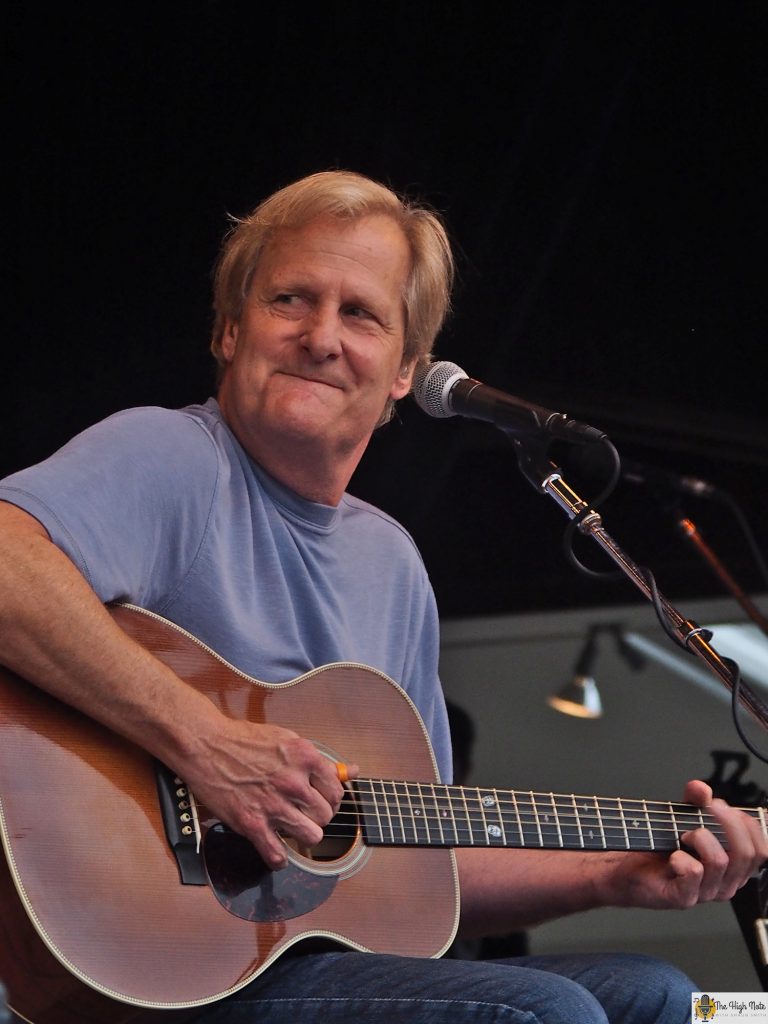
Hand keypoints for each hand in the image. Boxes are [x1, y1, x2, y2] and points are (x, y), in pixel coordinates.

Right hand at [179, 715, 356, 870]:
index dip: (329, 798)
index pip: (337, 791)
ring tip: (292, 828)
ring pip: (311, 837)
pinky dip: (278, 859)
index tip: (320, 800)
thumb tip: (353, 771)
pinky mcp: (252, 823)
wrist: (206, 745)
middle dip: (316, 816)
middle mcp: (294, 782)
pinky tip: (275, 850)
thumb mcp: (287, 740)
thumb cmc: (244, 740)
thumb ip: (319, 760)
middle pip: (326, 816)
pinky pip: (277, 855)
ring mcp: (274, 804)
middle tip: (302, 812)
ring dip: (303, 836)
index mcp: (305, 757)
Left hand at [604, 779, 767, 909]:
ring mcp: (707, 892)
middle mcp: (726, 881)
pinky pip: (693, 872)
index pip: (761, 849)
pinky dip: (680, 856)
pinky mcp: (684, 898)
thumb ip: (695, 800)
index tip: (720, 806)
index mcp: (734, 865)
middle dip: (727, 823)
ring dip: (700, 838)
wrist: (628, 866)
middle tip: (706, 809)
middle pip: (747, 854)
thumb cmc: (659, 845)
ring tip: (682, 834)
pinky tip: (671, 855)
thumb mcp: (681, 816)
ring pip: (721, 861)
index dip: (745, 823)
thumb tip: (702, 789)